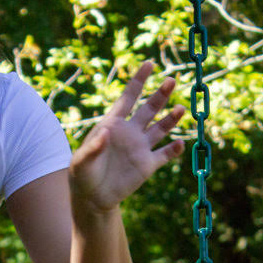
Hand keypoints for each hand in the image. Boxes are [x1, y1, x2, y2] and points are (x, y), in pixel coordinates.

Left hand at [69, 61, 185, 213]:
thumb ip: (92, 147)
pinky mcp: (147, 165)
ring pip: (161, 128)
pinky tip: (180, 144)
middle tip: (171, 81)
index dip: (138, 81)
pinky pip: (165, 154)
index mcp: (113, 125)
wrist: (92, 198)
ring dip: (171, 118)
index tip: (149, 64)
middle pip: (149, 108)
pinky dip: (174, 149)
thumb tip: (105, 133)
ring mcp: (140, 147)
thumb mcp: (81, 162)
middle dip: (160, 94)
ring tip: (180, 109)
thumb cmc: (82, 175)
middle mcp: (130, 132)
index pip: (128, 98)